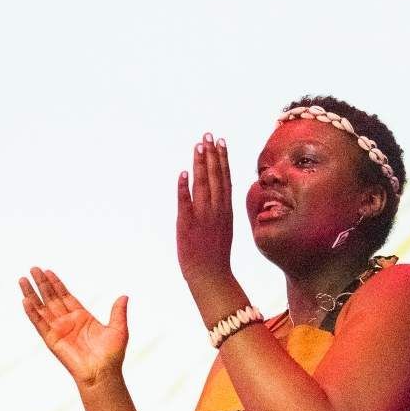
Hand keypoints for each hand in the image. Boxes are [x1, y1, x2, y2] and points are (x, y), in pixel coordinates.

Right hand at [20, 267, 128, 388]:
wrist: (103, 374)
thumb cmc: (112, 356)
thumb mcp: (119, 329)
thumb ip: (118, 312)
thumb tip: (124, 297)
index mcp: (82, 317)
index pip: (66, 296)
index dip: (57, 284)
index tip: (48, 271)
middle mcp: (68, 322)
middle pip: (51, 298)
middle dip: (42, 284)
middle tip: (33, 269)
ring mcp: (59, 330)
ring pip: (42, 308)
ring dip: (32, 294)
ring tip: (23, 280)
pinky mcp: (52, 340)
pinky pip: (40, 323)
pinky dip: (32, 312)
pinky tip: (25, 300)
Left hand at [177, 133, 235, 298]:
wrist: (210, 275)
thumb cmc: (215, 254)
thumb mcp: (223, 227)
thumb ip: (220, 209)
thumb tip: (218, 193)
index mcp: (226, 209)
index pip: (225, 178)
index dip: (222, 159)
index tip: (220, 142)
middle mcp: (216, 209)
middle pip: (214, 176)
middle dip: (211, 154)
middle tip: (207, 135)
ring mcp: (202, 216)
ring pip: (202, 185)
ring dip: (199, 164)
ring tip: (198, 145)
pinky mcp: (187, 224)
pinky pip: (185, 202)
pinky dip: (183, 187)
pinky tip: (183, 172)